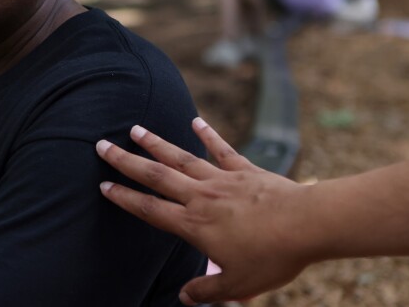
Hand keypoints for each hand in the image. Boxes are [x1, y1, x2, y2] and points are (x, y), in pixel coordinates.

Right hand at [96, 118, 309, 304]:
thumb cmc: (272, 256)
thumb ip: (207, 290)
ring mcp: (222, 180)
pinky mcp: (245, 170)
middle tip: (102, 145)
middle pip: (156, 176)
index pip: (150, 210)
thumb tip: (184, 297)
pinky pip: (222, 149)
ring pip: (181, 158)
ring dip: (155, 143)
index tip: (103, 186)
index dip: (124, 198)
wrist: (307, 225)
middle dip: (126, 161)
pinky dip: (208, 134)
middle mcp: (201, 197)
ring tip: (134, 128)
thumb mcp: (237, 285)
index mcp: (194, 225)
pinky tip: (195, 120)